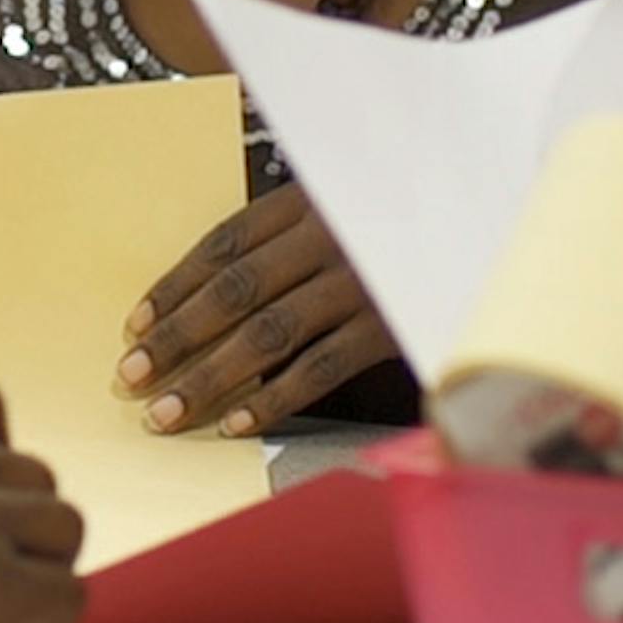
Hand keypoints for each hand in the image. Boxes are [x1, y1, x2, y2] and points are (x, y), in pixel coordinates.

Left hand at [117, 186, 401, 436]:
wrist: (493, 219)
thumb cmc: (405, 213)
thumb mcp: (347, 196)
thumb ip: (290, 222)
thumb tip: (217, 260)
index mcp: (308, 198)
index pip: (223, 243)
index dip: (174, 285)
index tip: (134, 325)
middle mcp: (329, 236)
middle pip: (235, 291)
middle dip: (176, 338)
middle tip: (129, 376)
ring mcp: (359, 282)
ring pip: (268, 336)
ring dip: (210, 378)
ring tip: (166, 413)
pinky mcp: (388, 325)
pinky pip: (321, 369)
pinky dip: (275, 399)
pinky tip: (237, 425)